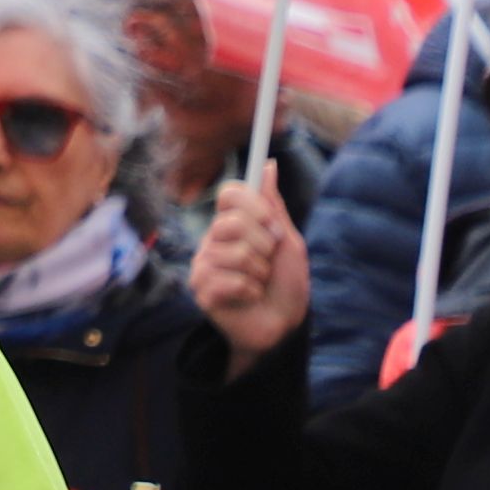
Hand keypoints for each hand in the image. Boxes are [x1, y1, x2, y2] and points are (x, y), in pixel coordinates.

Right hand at [186, 183, 307, 365]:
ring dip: (260, 272)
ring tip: (259, 283)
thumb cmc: (286, 282)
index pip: (229, 193)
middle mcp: (212, 241)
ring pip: (234, 254)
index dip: (254, 206)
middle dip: (263, 245)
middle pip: (231, 222)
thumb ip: (274, 205)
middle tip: (268, 261)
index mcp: (232, 224)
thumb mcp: (287, 240)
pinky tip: (249, 298)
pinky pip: (229, 281)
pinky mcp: (202, 291)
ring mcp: (204, 266)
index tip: (273, 225)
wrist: (284, 324)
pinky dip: (250, 291)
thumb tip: (269, 165)